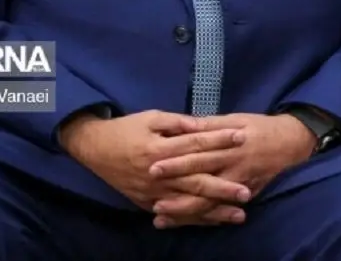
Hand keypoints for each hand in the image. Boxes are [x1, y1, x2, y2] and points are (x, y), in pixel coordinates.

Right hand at [58, 109, 250, 222]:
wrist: (94, 148)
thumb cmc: (126, 129)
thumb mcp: (151, 117)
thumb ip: (177, 122)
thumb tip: (202, 124)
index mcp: (160, 150)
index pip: (196, 145)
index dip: (220, 140)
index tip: (242, 137)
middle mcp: (158, 175)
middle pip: (195, 182)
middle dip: (222, 188)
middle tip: (246, 192)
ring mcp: (152, 193)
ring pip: (188, 204)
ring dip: (213, 210)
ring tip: (237, 214)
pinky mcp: (147, 203)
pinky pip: (175, 214)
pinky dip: (194, 219)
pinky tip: (213, 222)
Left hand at [147, 113, 315, 227]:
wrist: (291, 141)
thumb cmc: (259, 127)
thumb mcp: (236, 119)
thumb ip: (210, 125)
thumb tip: (185, 126)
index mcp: (228, 144)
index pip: (198, 153)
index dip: (175, 161)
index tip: (153, 166)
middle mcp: (233, 166)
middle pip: (201, 180)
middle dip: (175, 190)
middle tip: (152, 198)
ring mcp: (239, 184)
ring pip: (209, 202)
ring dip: (184, 211)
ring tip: (160, 216)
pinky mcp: (245, 195)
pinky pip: (221, 209)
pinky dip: (202, 217)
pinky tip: (183, 222)